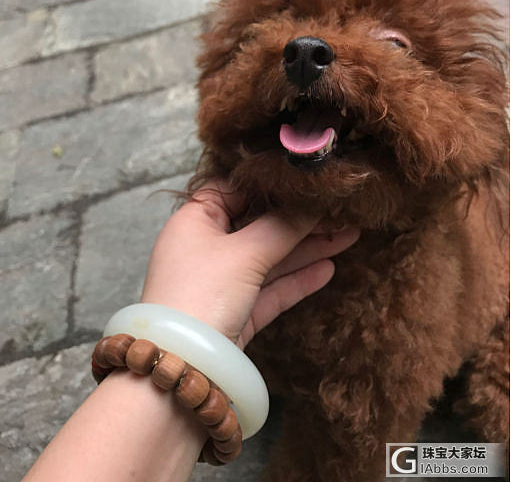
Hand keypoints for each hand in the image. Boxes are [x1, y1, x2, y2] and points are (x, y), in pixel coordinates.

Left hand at [141, 180, 358, 347]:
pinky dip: (297, 279)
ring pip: (270, 257)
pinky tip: (328, 269)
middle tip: (341, 210)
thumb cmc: (202, 293)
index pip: (234, 189)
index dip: (270, 184)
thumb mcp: (244, 253)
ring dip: (307, 247)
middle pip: (258, 224)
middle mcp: (206, 247)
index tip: (306, 180)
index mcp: (195, 220)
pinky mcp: (236, 312)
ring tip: (350, 234)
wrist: (181, 368)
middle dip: (300, 219)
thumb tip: (312, 204)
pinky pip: (271, 288)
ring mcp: (222, 281)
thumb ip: (281, 227)